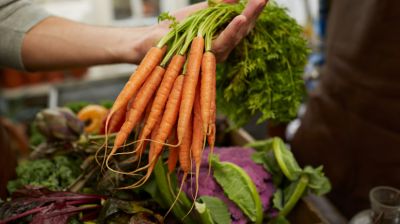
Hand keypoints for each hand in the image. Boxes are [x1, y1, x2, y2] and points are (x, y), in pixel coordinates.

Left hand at [143, 0, 266, 61]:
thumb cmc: (174, 28)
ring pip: (236, 36)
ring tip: (258, 3)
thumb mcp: (199, 13)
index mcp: (221, 37)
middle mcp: (221, 48)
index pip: (242, 23)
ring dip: (248, 19)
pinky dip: (231, 30)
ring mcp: (214, 54)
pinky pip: (221, 43)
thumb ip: (217, 6)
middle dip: (255, 12)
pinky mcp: (204, 57)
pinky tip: (240, 18)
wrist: (151, 40)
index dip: (253, 9)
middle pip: (243, 30)